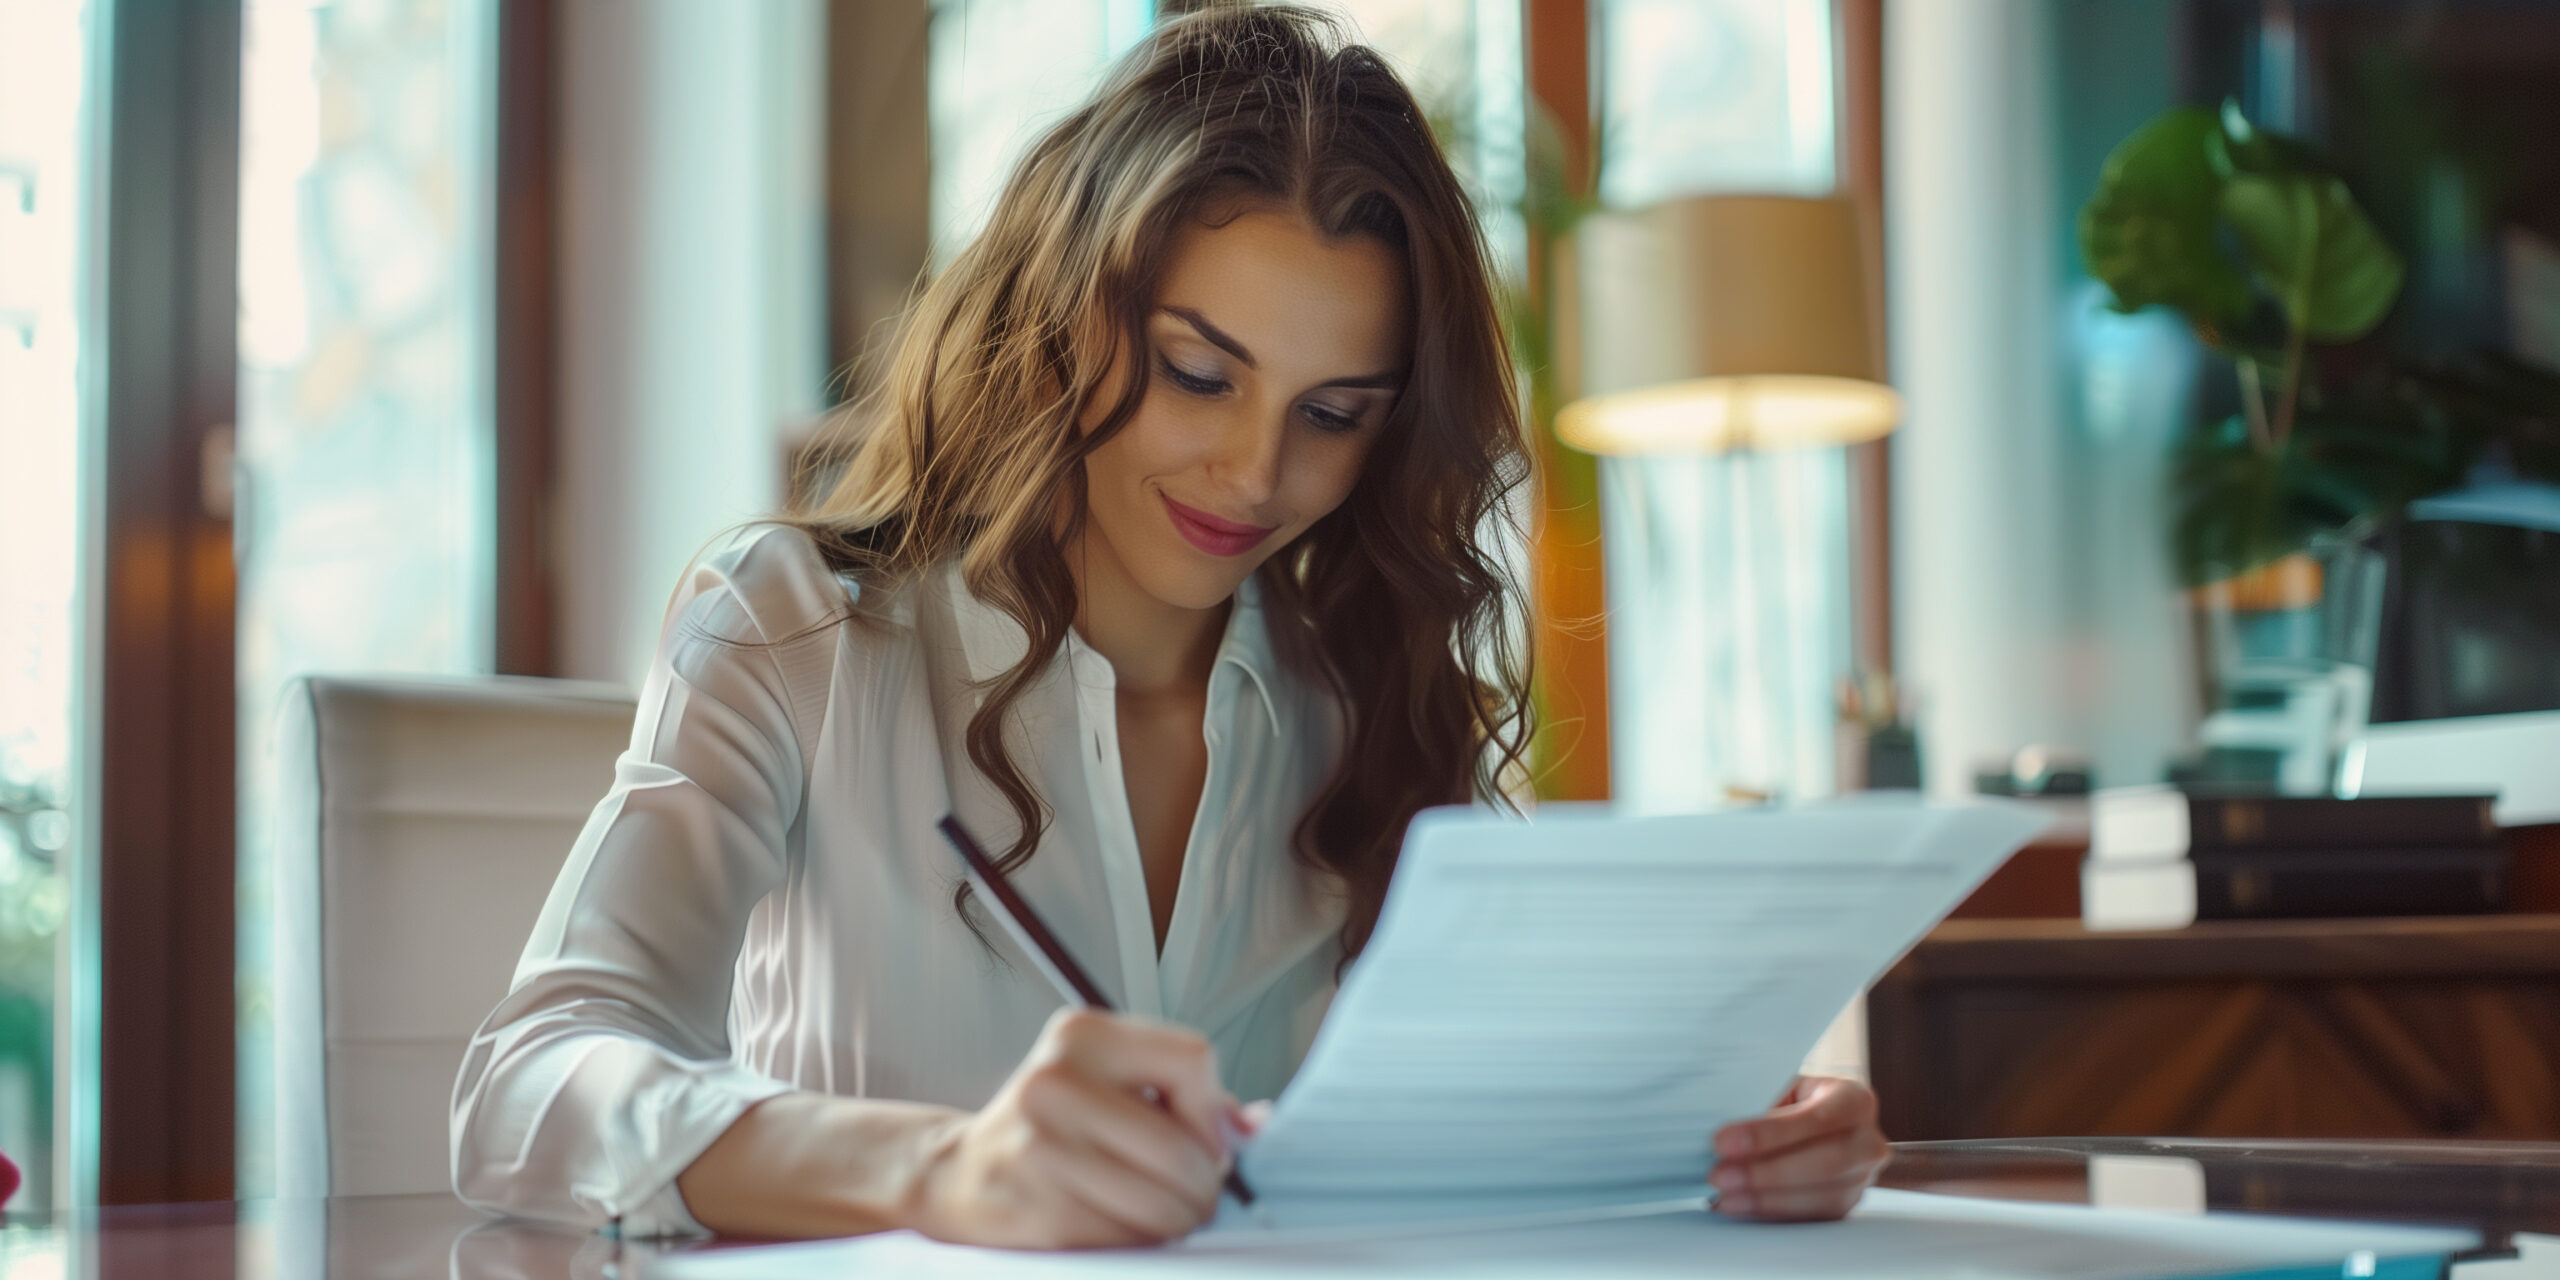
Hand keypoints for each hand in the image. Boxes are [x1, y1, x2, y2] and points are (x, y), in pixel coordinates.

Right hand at [905, 1008, 1240, 1248]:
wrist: (960, 1173)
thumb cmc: (1051, 1125)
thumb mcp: (1112, 1082)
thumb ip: (1188, 1095)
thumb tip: (1257, 1125)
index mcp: (1083, 1034)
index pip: (1193, 1059)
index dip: (1212, 1110)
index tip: (1205, 1136)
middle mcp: (1057, 1081)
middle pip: (1184, 1145)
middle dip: (1206, 1182)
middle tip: (1196, 1191)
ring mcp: (1043, 1146)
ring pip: (1164, 1201)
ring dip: (1181, 1218)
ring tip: (1164, 1210)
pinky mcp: (1039, 1207)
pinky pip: (1131, 1237)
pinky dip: (1143, 1239)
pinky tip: (1122, 1222)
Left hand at [1707, 1076, 1890, 1221]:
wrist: (1807, 1124)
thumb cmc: (1790, 1101)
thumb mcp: (1779, 1088)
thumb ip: (1759, 1105)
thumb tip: (1716, 1127)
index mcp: (1854, 1100)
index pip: (1817, 1118)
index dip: (1769, 1133)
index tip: (1722, 1141)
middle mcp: (1867, 1141)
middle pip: (1826, 1162)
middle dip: (1766, 1172)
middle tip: (1719, 1174)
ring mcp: (1861, 1179)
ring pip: (1821, 1197)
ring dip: (1765, 1199)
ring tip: (1723, 1194)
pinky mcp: (1845, 1206)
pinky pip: (1813, 1219)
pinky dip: (1772, 1213)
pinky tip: (1740, 1206)